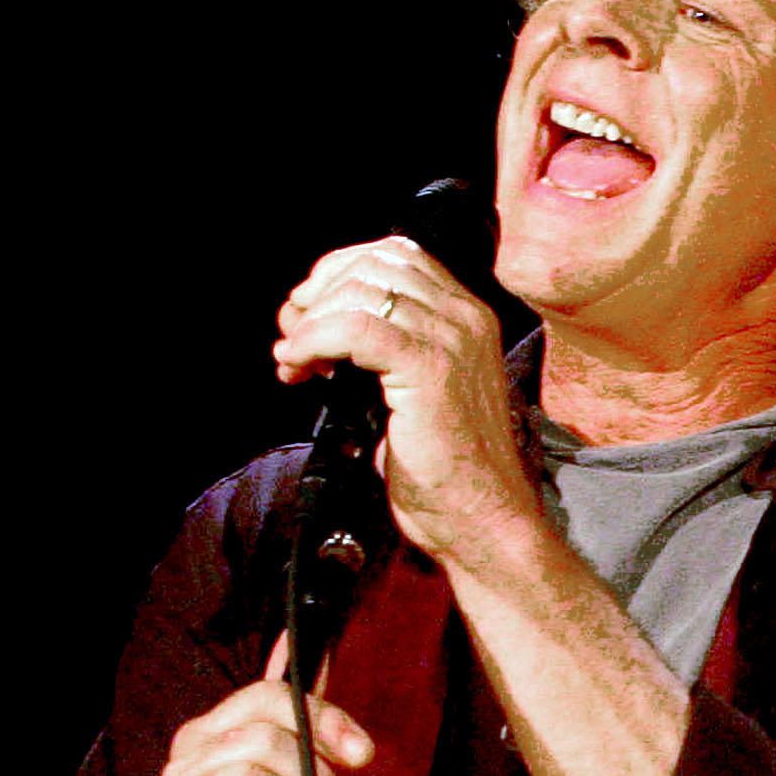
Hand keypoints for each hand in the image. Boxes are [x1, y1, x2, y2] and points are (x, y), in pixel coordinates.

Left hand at [271, 233, 528, 566]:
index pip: (394, 255)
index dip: (338, 274)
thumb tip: (317, 324)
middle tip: (293, 338)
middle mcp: (466, 319)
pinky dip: (313, 341)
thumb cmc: (447, 471)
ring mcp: (453, 341)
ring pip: (359, 291)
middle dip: (317, 295)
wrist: (482, 520)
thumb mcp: (416, 390)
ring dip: (309, 321)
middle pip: (372, 264)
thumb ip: (384, 347)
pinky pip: (353, 328)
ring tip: (296, 360)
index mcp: (467, 318)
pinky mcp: (430, 370)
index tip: (309, 317)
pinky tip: (300, 367)